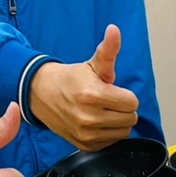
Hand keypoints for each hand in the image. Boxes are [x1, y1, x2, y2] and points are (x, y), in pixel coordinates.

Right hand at [30, 24, 139, 150]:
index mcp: (92, 95)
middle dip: (123, 108)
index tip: (113, 91)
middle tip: (108, 101)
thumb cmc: (72, 79)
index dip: (125, 95)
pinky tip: (97, 122)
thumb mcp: (92, 64)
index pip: (132, 102)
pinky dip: (108, 133)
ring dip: (118, 122)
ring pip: (124, 132)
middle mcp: (89, 118)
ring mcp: (86, 134)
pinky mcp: (85, 146)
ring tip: (103, 111)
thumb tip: (114, 30)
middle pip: (130, 118)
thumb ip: (108, 50)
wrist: (43, 95)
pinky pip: (112, 142)